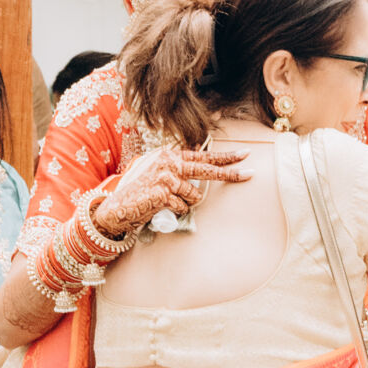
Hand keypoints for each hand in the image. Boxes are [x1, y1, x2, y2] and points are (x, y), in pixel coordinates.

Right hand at [92, 144, 243, 236]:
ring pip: (194, 196)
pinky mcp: (163, 192)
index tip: (244, 155)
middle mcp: (169, 162)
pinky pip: (182, 207)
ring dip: (184, 204)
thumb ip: (179, 172)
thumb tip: (202, 171)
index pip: (203, 157)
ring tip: (165, 204)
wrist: (117, 208)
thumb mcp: (159, 176)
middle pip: (207, 170)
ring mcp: (166, 176)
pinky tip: (159, 209)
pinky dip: (174, 212)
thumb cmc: (140, 194)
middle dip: (230, 173)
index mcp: (170, 156)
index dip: (225, 158)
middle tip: (250, 174)